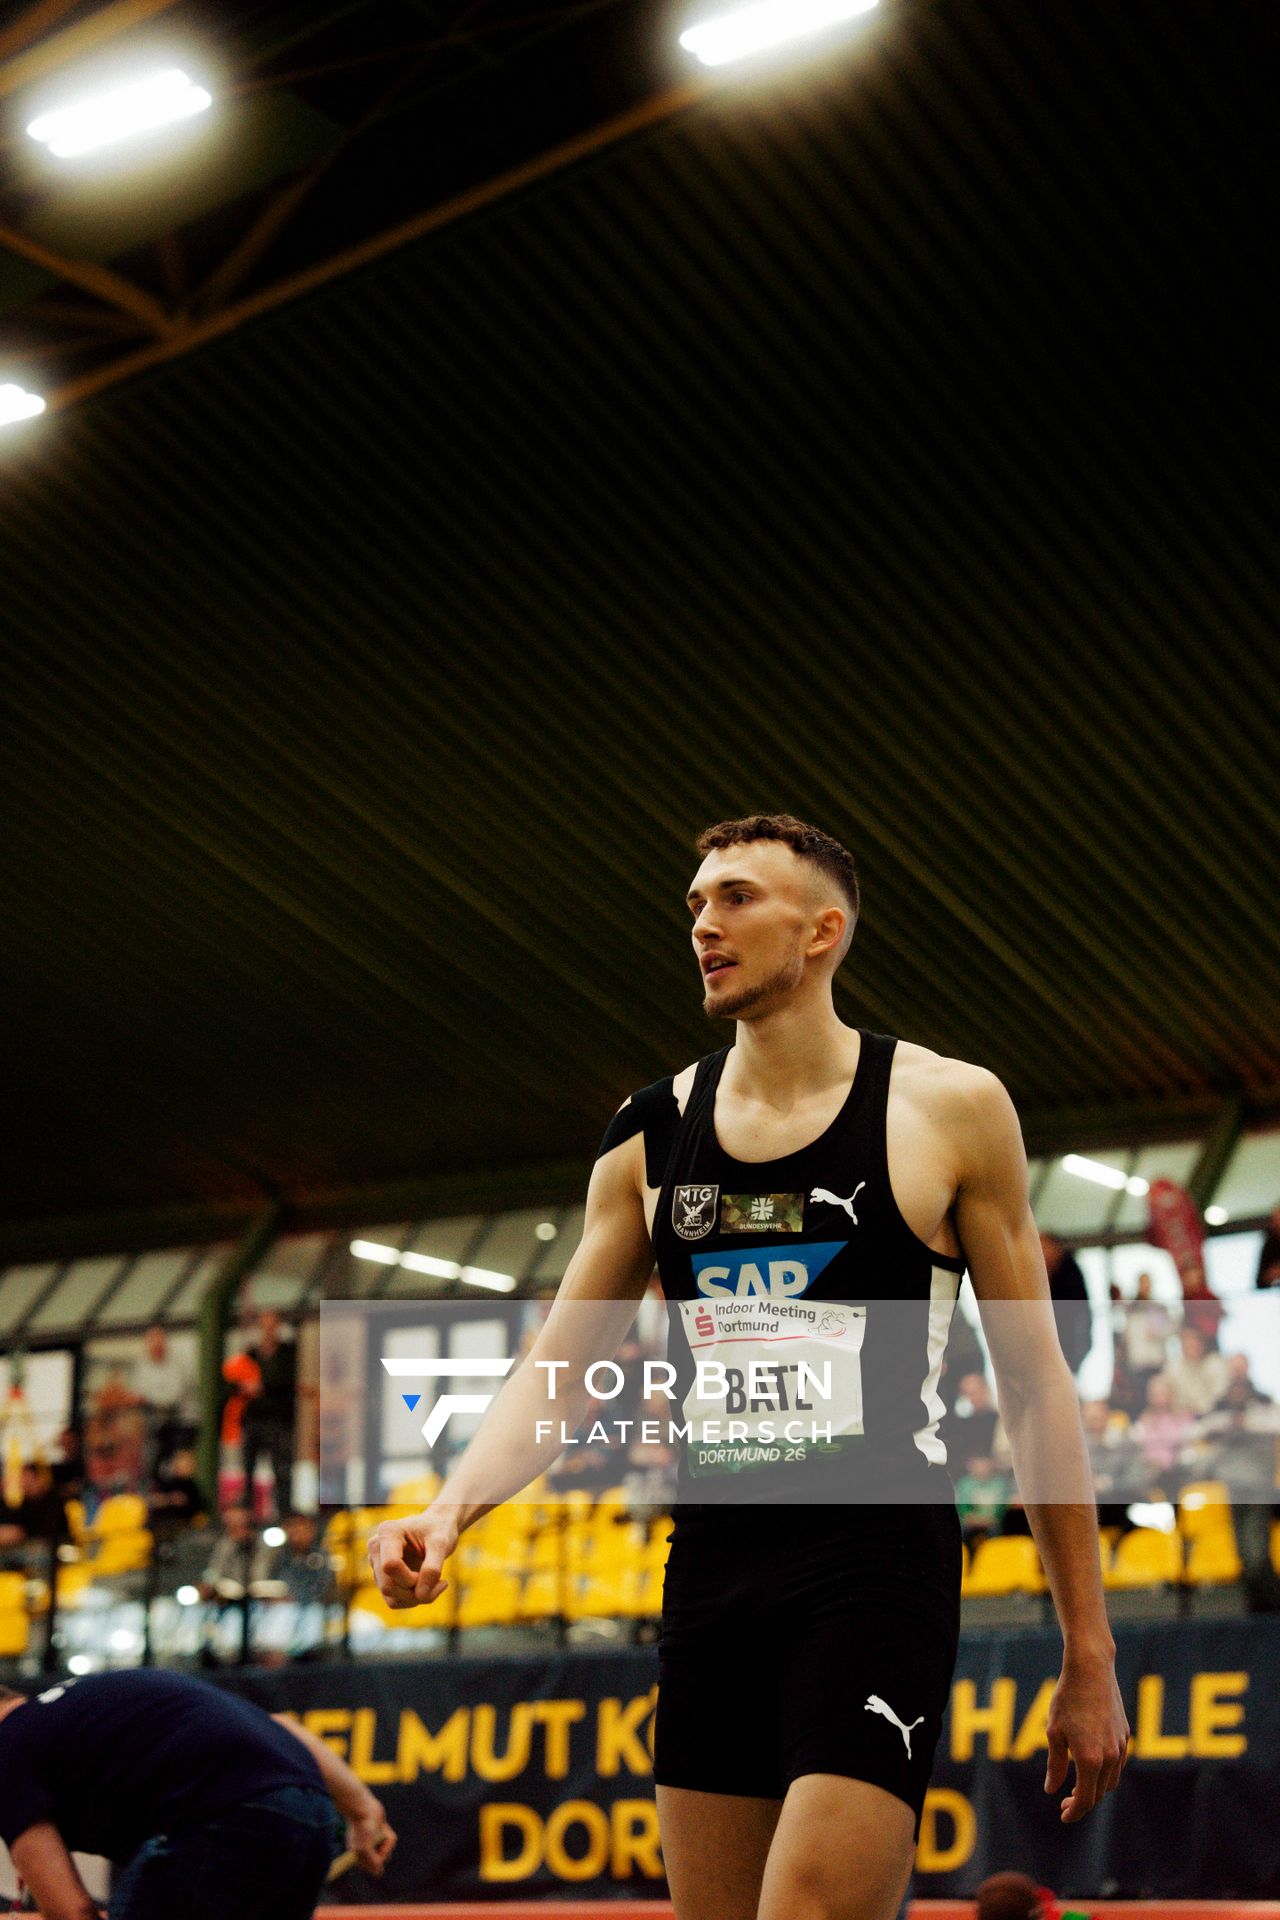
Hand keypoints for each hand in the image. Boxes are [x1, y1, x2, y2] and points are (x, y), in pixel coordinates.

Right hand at [346, 1805, 395, 1875]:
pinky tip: (383, 1827)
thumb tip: (379, 1874)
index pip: (373, 1868)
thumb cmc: (362, 1828)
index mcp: (360, 1856)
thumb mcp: (365, 1848)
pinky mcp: (381, 1832)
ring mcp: (374, 1841)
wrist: (363, 1808)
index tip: (376, 1854)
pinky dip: (388, 1835)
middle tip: (379, 1842)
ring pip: (387, 1849)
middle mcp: (367, 1850)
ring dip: (387, 1842)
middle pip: (382, 1859)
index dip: (377, 1864)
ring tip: (381, 1832)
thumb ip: (373, 1862)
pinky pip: (389, 1839)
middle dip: (384, 1852)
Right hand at [367, 1509, 456, 1607]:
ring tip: (436, 1583)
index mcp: (388, 1532)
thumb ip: (433, 1568)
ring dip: (416, 1598)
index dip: (411, 1578)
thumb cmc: (439, 1530)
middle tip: (439, 1582)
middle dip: (415, 1591)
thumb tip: (421, 1595)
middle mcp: (376, 1548)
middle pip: (388, 1586)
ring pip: (390, 1598)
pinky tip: (429, 1586)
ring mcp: (377, 1565)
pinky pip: (394, 1601)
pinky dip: (413, 1600)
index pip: (390, 1566)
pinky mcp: (382, 1578)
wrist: (438, 1527)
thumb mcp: (442, 1544)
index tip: (431, 1570)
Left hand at [1044, 1650, 1129, 1822]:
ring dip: (1095, 1789)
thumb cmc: (1068, 1698)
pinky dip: (1105, 1773)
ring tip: (1077, 1786)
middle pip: (1099, 1794)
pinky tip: (1091, 1765)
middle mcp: (1110, 1757)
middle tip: (1064, 1802)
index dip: (1074, 1811)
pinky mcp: (1125, 1735)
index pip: (1085, 1799)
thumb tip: (1052, 1789)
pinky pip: (1117, 1764)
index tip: (1063, 1815)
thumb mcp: (1054, 1732)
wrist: (1091, 1669)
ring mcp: (1121, 1746)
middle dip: (1082, 1802)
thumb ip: (1055, 1764)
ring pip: (1111, 1781)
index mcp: (1090, 1759)